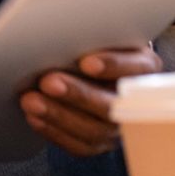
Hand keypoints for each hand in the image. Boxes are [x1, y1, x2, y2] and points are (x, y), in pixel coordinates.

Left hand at [19, 46, 161, 155]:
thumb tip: (64, 30)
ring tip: (30, 101)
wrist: (98, 67)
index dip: (112, 65)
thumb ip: (92, 34)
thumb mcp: (102, 34)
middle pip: (111, 104)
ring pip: (93, 129)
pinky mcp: (100, 142)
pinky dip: (54, 132)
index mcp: (144, 66)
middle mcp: (135, 101)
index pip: (135, 67)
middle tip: (47, 82)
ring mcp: (118, 126)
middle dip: (77, 94)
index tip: (86, 63)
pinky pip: (79, 145)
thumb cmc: (97, 44)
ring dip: (58, 115)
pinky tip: (35, 118)